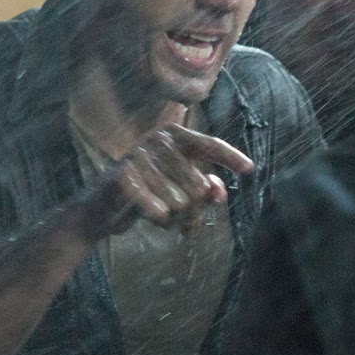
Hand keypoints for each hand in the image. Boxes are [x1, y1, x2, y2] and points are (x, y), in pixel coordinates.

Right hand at [85, 103, 254, 236]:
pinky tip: (154, 218)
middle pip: (199, 186)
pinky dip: (160, 219)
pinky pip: (159, 209)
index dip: (231, 158)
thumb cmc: (150, 193)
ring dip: (175, 218)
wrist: (104, 207)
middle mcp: (158, 139)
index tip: (250, 169)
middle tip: (179, 214)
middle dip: (194, 210)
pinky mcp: (123, 177)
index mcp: (175, 135)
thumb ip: (205, 188)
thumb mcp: (182, 188)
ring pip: (181, 202)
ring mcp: (139, 155)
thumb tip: (219, 192)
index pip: (210, 145)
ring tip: (160, 213)